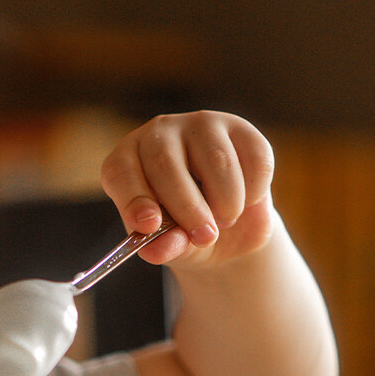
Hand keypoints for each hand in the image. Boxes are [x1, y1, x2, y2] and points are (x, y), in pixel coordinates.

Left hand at [100, 111, 275, 268]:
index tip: (148, 225)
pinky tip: (246, 200)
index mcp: (128, 161)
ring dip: (226, 202)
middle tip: (204, 237)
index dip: (133, 197)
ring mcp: (199, 125)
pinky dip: (254, 191)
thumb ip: (165, 246)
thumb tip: (159, 250)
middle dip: (187, 208)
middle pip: (166, 164)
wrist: (229, 227)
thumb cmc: (186, 230)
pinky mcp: (239, 127)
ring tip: (225, 220)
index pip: (120, 172)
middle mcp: (158, 134)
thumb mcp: (173, 246)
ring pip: (216, 160)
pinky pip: (254, 158)